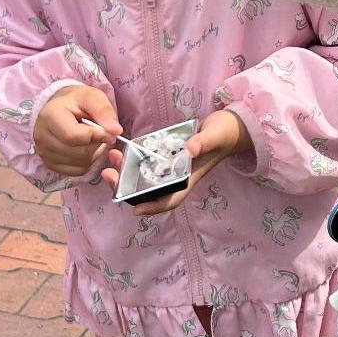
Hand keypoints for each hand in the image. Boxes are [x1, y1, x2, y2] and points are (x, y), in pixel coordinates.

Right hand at [34, 84, 122, 177]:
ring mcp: (44, 153)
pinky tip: (87, 148)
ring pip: (81, 163)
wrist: (61, 109)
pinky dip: (88, 162)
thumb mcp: (92, 97)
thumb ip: (104, 111)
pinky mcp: (51, 164)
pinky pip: (78, 171)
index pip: (75, 136)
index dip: (97, 135)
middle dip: (97, 144)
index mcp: (50, 115)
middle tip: (100, 133)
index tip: (107, 130)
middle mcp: (42, 136)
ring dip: (95, 153)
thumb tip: (115, 131)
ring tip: (93, 138)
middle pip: (80, 153)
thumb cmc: (76, 102)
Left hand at [105, 110, 252, 214]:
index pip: (170, 199)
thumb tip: (190, 150)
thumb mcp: (214, 136)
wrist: (229, 126)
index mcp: (189, 178)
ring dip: (127, 172)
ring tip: (112, 158)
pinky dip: (135, 159)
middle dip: (127, 187)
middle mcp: (177, 175)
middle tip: (108, 173)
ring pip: (145, 176)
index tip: (135, 210)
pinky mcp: (168, 154)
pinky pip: (148, 161)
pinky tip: (124, 150)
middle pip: (150, 190)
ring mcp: (171, 165)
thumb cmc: (224, 134)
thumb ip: (203, 143)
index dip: (154, 208)